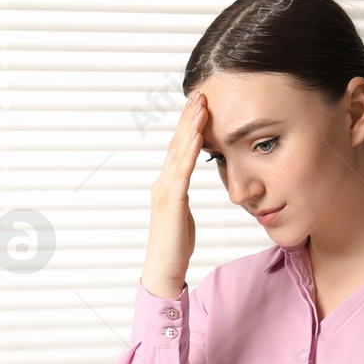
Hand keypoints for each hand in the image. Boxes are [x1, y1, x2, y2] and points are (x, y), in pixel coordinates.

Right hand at [142, 92, 207, 299]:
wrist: (164, 269)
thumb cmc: (174, 246)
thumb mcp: (182, 215)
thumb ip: (182, 197)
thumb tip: (186, 184)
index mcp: (167, 185)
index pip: (178, 149)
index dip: (187, 126)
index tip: (198, 106)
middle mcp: (163, 183)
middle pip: (176, 143)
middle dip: (188, 118)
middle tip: (199, 94)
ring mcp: (165, 191)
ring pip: (178, 152)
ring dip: (190, 127)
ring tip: (200, 106)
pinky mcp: (171, 202)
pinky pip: (181, 171)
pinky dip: (188, 151)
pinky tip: (196, 136)